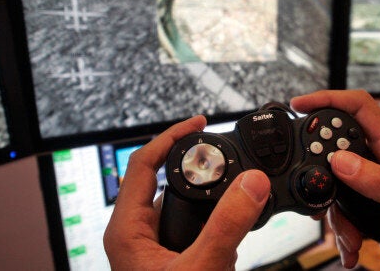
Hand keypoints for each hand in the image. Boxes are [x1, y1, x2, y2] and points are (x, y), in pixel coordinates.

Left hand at [103, 115, 270, 269]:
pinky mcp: (167, 256)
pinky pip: (189, 227)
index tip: (199, 123)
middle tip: (222, 156)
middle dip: (198, 170)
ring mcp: (151, 245)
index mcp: (127, 229)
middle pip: (164, 181)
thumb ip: (226, 226)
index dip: (171, 136)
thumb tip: (252, 183)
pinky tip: (231, 237)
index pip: (142, 163)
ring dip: (209, 202)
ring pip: (179, 206)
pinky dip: (211, 224)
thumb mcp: (201, 266)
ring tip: (235, 198)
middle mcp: (135, 233)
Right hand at [291, 90, 379, 270]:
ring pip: (334, 180)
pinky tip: (351, 242)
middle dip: (322, 167)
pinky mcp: (366, 198)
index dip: (330, 99)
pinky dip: (341, 226)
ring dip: (335, 211)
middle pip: (338, 142)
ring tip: (350, 234)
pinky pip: (339, 204)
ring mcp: (373, 179)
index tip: (301, 104)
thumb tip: (342, 160)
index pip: (362, 108)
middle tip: (316, 186)